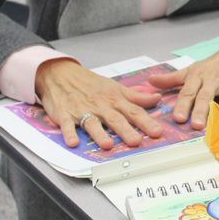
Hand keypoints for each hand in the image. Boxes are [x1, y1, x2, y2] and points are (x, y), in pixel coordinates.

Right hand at [35, 58, 164, 149]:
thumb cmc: (90, 83)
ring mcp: (82, 110)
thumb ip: (136, 97)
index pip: (133, 111)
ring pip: (93, 123)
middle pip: (115, 119)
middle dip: (126, 131)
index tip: (157, 132)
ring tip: (108, 145)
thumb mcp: (115, 87)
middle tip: (136, 142)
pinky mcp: (64, 115)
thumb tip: (157, 99)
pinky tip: (74, 142)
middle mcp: (100, 106)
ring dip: (100, 134)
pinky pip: (67, 125)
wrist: (61, 73)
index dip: (146, 122)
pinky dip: (69, 133)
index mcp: (114, 99)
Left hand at [147, 27, 218, 129]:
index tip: (177, 118)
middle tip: (196, 125)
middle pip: (206, 96)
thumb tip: (150, 81)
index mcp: (198, 76)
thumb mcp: (193, 69)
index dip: (182, 105)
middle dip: (200, 111)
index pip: (188, 91)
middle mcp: (214, 79)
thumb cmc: (216, 63)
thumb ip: (172, 79)